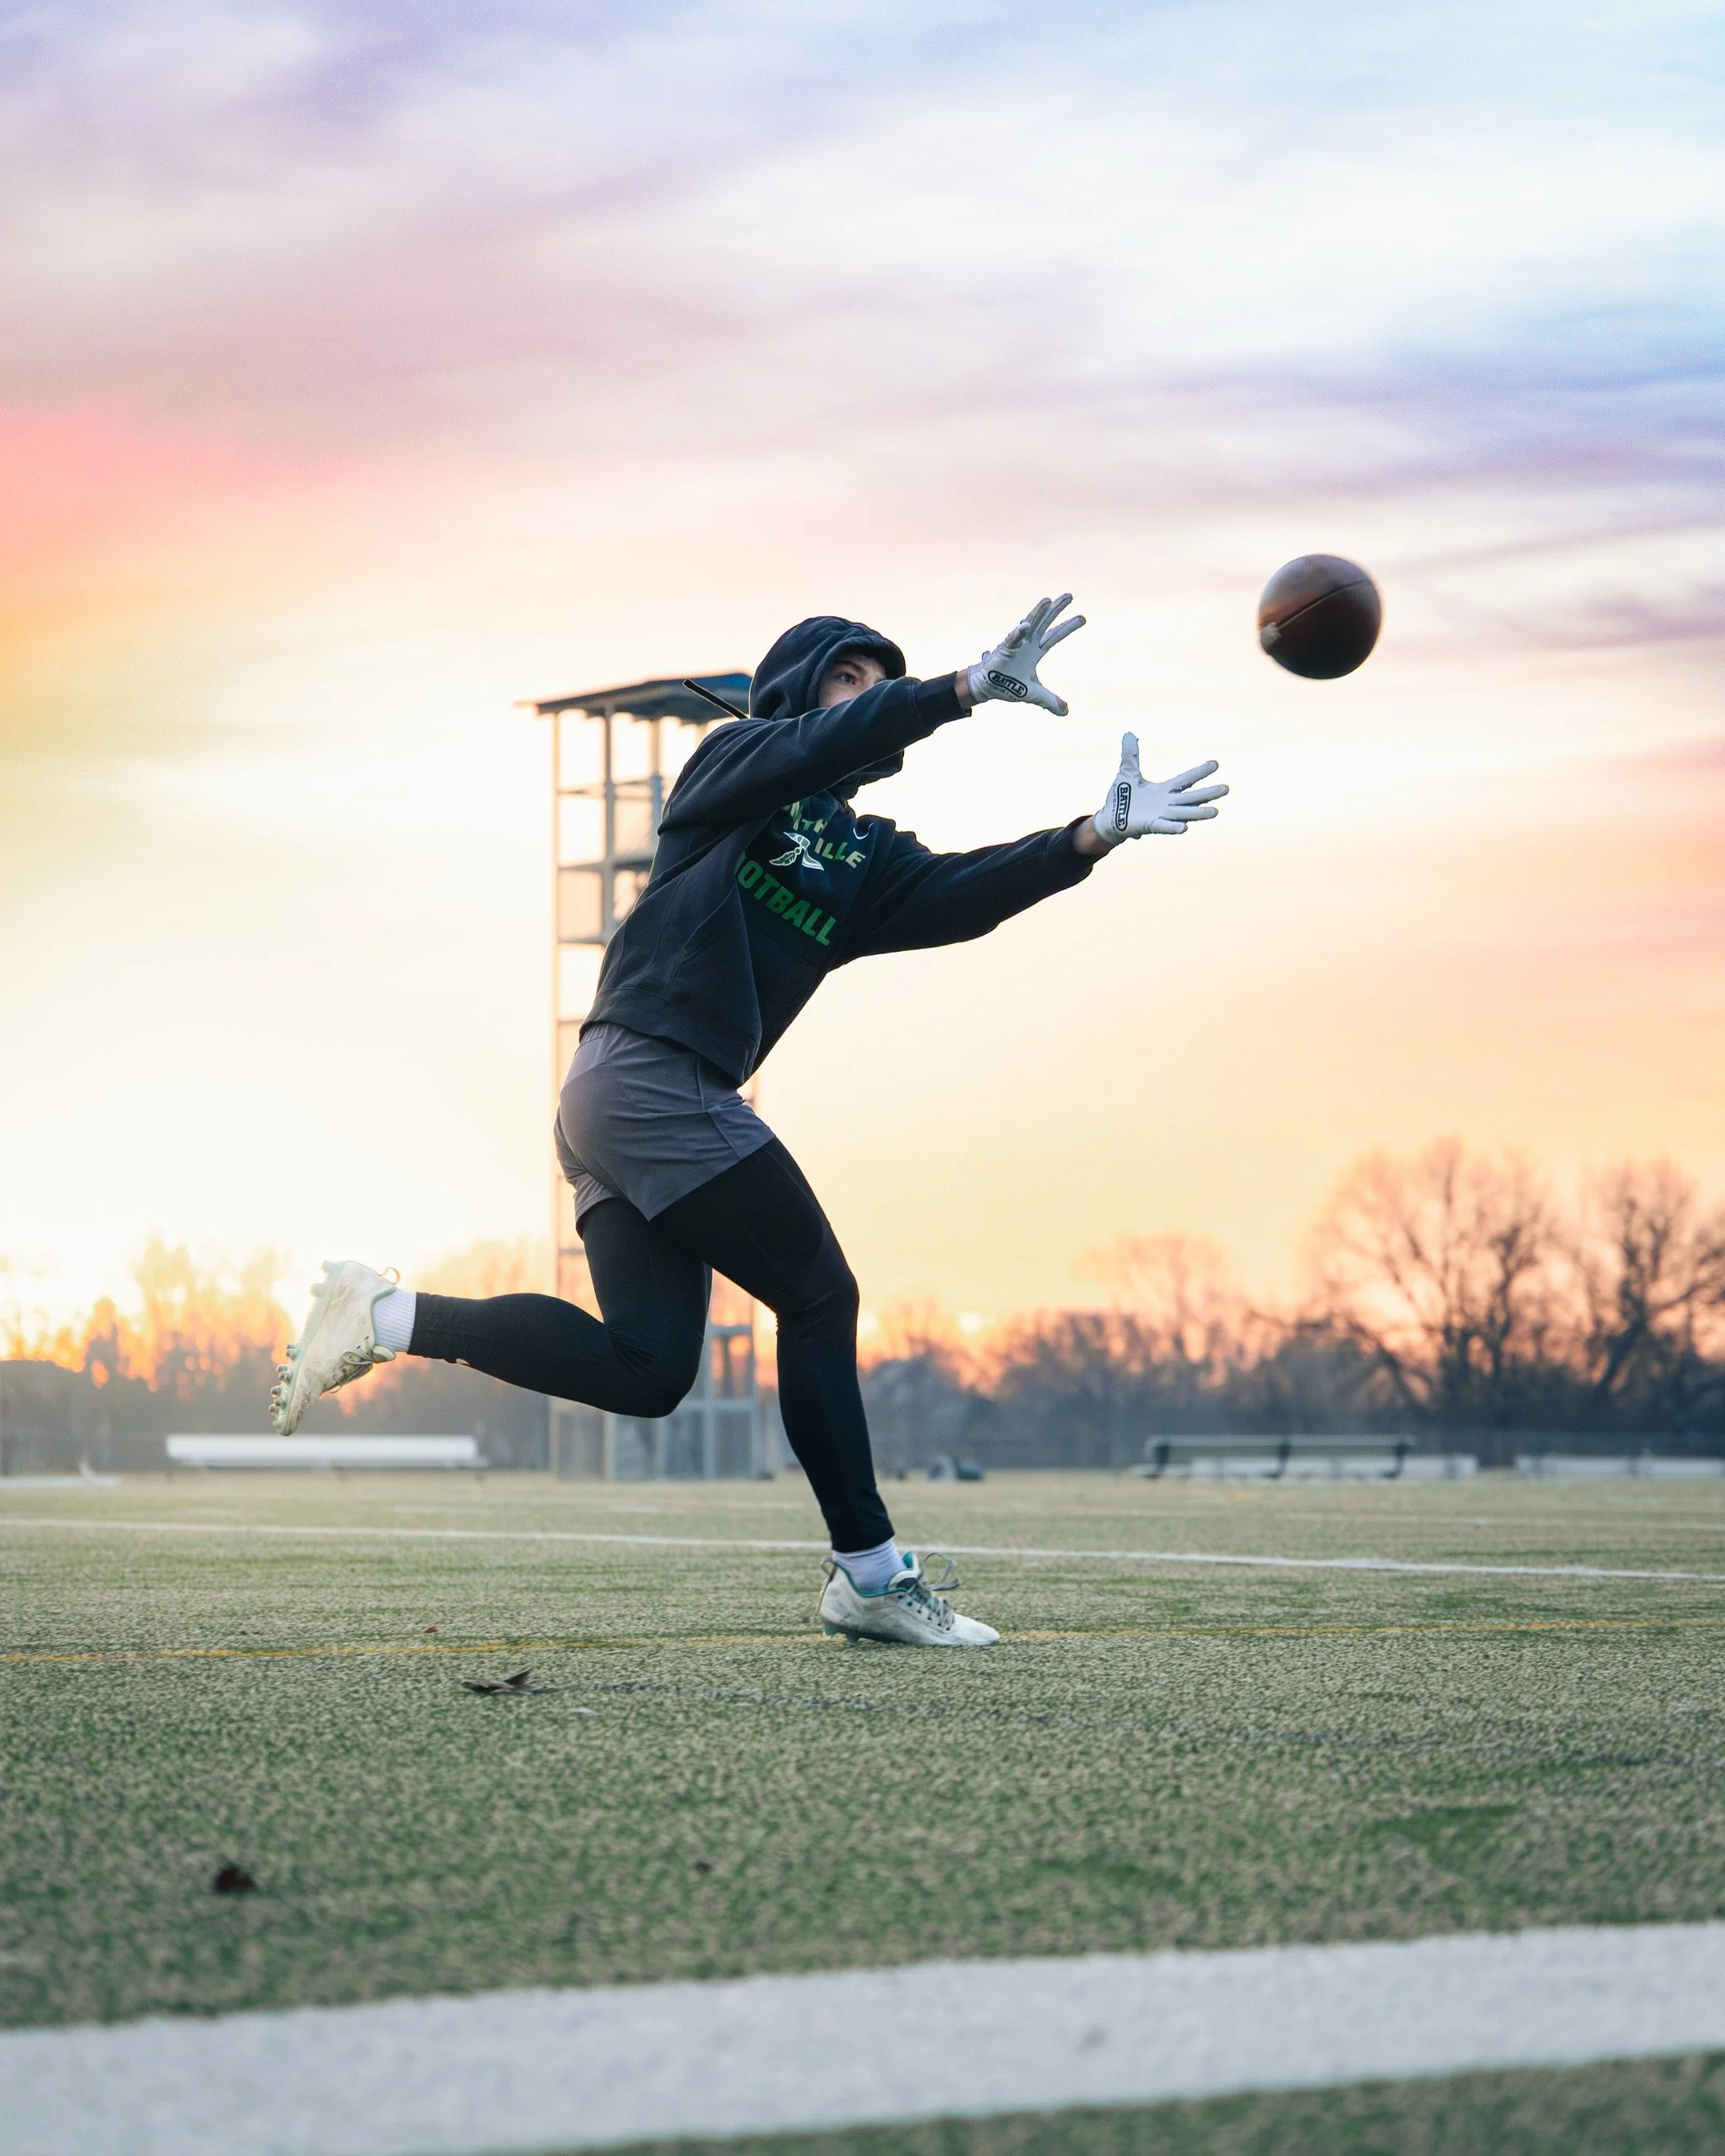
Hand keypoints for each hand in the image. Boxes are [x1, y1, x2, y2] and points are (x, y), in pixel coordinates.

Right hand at [968, 594, 1085, 715]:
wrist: (987, 687)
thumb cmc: (1009, 685)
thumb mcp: (1034, 694)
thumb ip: (1050, 701)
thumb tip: (1066, 711)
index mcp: (1036, 651)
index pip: (1055, 636)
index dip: (1068, 627)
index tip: (1083, 618)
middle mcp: (1028, 644)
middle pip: (1045, 623)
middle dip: (1057, 610)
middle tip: (1070, 596)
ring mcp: (1016, 644)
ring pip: (1030, 623)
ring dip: (1038, 612)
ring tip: (1048, 600)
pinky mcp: (1004, 649)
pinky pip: (1012, 639)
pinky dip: (1018, 633)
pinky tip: (1025, 626)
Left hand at [1092, 734, 1226, 844]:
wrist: (1109, 817)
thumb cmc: (1121, 797)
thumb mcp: (1127, 772)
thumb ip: (1130, 755)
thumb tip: (1128, 734)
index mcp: (1165, 790)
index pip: (1186, 779)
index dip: (1200, 772)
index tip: (1215, 763)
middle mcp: (1167, 803)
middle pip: (1192, 797)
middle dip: (1208, 793)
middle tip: (1226, 788)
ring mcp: (1161, 815)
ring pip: (1184, 814)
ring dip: (1199, 813)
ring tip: (1215, 812)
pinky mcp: (1151, 825)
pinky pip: (1164, 827)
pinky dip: (1173, 827)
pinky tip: (1184, 828)